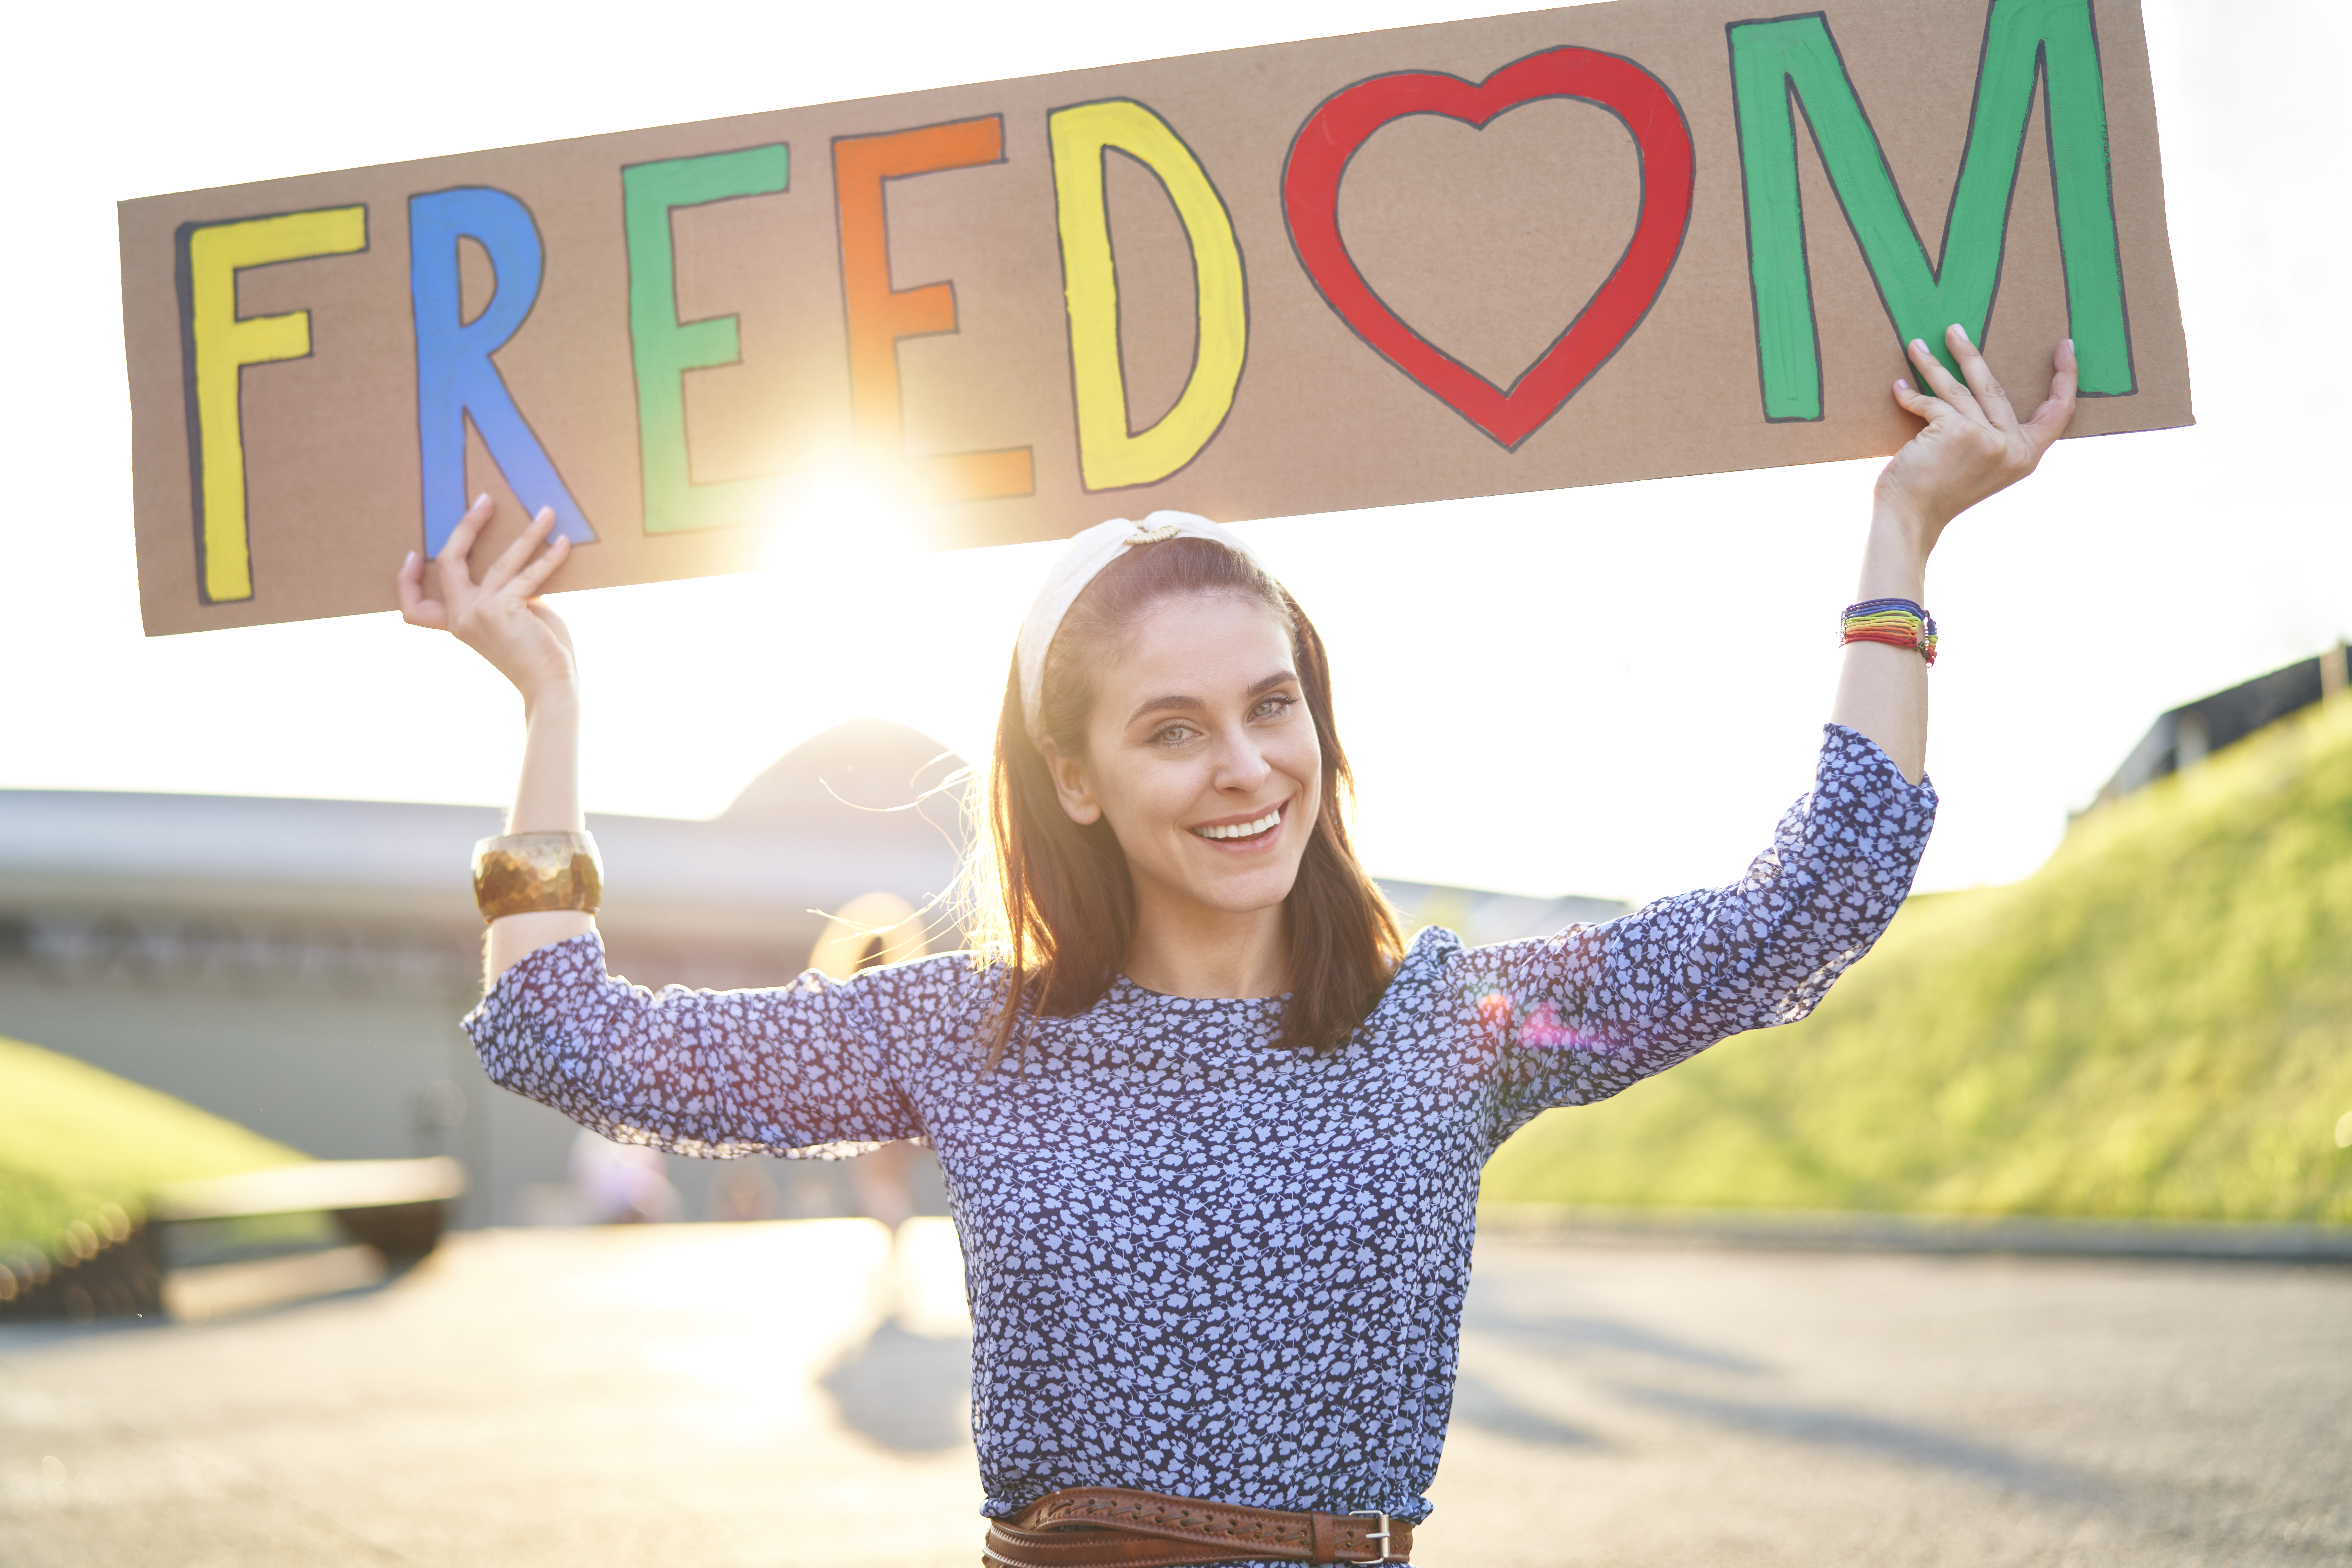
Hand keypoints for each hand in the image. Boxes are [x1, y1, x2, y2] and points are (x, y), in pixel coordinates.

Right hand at [397, 494, 577, 704]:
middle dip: (467, 526)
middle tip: (486, 500)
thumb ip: (508, 593)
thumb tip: (523, 564)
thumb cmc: (539, 654)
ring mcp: (479, 613)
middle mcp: (461, 618)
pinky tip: (564, 542)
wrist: (551, 686)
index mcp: (456, 624)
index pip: (412, 608)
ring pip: (500, 561)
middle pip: (449, 562)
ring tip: (547, 512)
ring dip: (528, 534)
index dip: (406, 580)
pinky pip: (529, 574)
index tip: (412, 554)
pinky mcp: (503, 610)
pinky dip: (549, 556)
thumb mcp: (512, 619)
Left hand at [1875, 324, 2077, 553]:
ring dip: (1932, 364)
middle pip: (1994, 387)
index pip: (2058, 412)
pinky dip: (1911, 396)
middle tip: (1954, 330)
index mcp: (2026, 456)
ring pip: (1957, 388)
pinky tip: (1898, 390)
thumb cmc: (1936, 493)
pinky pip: (1932, 403)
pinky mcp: (1957, 431)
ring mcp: (1987, 438)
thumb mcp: (1980, 466)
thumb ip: (1992, 437)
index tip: (2066, 347)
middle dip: (1969, 354)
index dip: (2066, 378)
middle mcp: (2012, 447)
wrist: (1910, 520)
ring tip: (1916, 345)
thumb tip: (1976, 394)